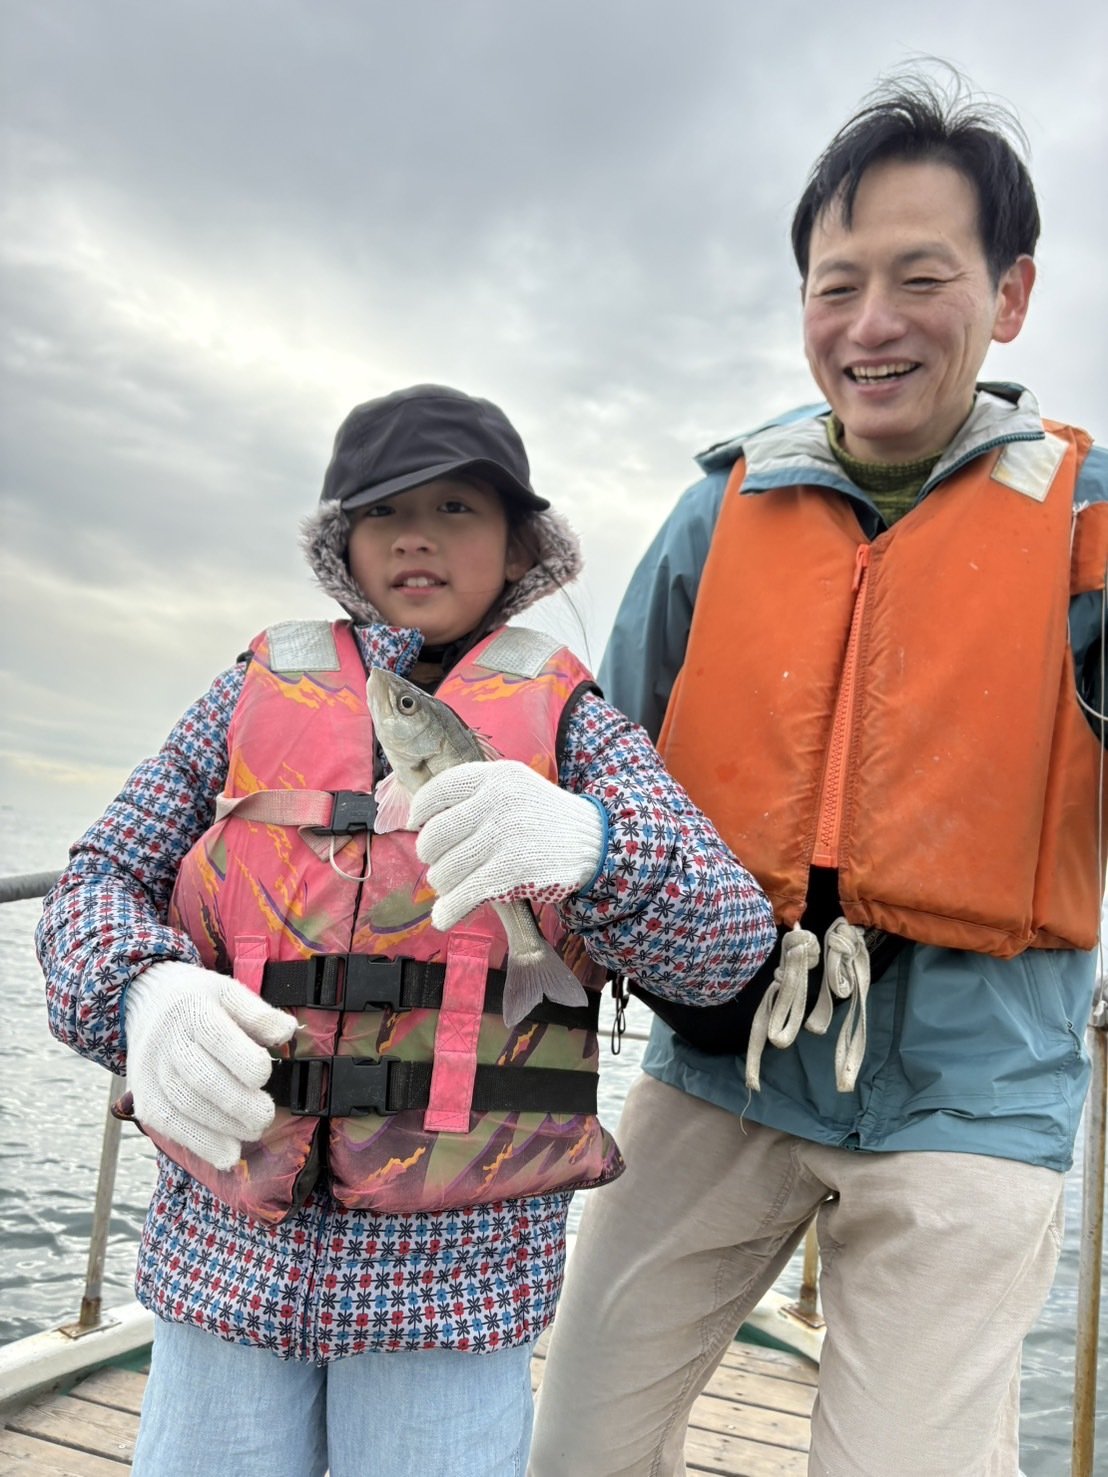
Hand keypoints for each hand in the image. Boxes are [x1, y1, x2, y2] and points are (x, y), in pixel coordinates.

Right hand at [124, 960, 295, 1170]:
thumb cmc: (196, 1000)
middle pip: (201, 1078)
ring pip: (185, 1106)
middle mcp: (168, 1042)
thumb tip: (287, 1032)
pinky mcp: (144, 1098)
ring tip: (253, 1131)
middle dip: (238, 1103)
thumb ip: (258, 1013)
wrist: (143, 1002)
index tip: (263, 1075)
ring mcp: (152, 1072)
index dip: (244, 1061)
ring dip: (223, 1127)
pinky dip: (199, 1143)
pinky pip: (169, 1125)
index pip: (217, 1037)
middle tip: (265, 1116)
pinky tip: (226, 1153)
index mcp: (193, 1009)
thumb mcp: (227, 991)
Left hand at [409, 760, 605, 932]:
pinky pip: (463, 895)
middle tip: (442, 863)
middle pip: (434, 836)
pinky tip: (443, 917)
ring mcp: (504, 837)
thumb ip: (474, 795)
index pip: (438, 792)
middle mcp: (496, 802)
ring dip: (443, 885)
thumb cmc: (545, 817)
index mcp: (495, 776)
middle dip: (431, 857)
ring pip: (444, 871)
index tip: (415, 826)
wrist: (595, 841)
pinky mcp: (511, 872)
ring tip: (455, 886)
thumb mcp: (514, 786)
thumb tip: (421, 822)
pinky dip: (448, 911)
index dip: (420, 812)